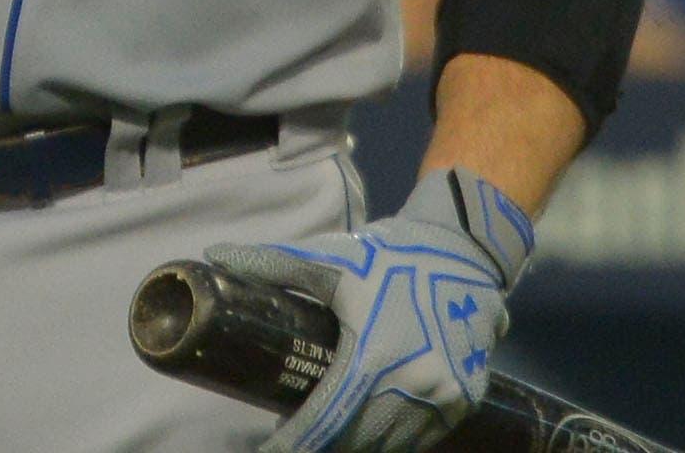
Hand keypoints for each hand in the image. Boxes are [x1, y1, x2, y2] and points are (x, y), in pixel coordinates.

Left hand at [206, 168, 534, 452]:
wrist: (468, 251)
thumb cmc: (395, 255)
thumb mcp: (333, 258)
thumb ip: (273, 263)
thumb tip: (215, 254)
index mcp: (374, 357)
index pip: (325, 422)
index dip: (295, 443)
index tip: (272, 448)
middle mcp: (413, 388)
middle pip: (357, 443)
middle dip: (324, 445)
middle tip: (296, 433)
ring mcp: (444, 400)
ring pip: (392, 446)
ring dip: (358, 445)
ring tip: (329, 431)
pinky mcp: (464, 402)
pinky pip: (422, 438)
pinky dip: (394, 439)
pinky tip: (371, 427)